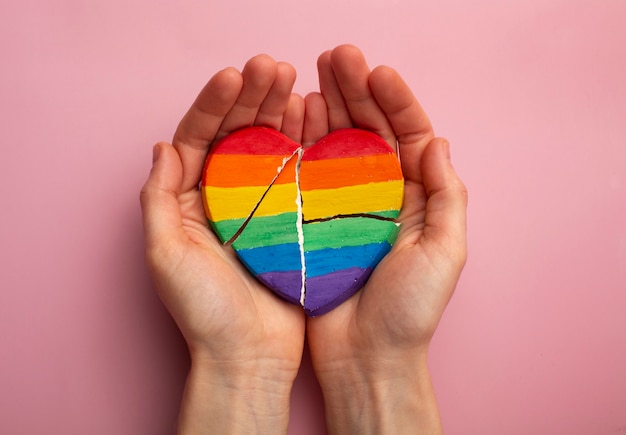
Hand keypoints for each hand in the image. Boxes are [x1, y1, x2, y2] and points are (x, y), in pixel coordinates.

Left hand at [140, 55, 305, 433]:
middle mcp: (224, 197)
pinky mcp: (291, 220)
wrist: (249, 356)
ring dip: (279, 112)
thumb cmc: (204, 313)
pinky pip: (297, 174)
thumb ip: (159, 199)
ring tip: (294, 81)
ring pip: (268, 148)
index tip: (235, 76)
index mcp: (189, 200)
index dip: (214, 104)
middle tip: (272, 66)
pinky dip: (303, 145)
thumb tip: (163, 145)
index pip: (199, 138)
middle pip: (236, 135)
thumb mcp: (165, 255)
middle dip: (251, 98)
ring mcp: (260, 206)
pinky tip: (312, 119)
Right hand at [304, 45, 467, 433]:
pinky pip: (307, 174)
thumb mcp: (445, 254)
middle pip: (370, 131)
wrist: (366, 357)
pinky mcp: (312, 221)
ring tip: (311, 74)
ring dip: (326, 108)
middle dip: (355, 91)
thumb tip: (437, 141)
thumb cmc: (409, 312)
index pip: (408, 135)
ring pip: (335, 145)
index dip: (395, 100)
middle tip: (336, 56)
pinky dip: (300, 144)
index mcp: (416, 197)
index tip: (376, 71)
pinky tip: (292, 118)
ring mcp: (343, 206)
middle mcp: (380, 195)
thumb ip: (447, 196)